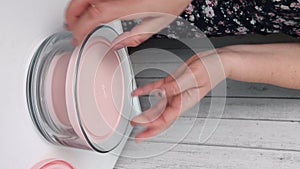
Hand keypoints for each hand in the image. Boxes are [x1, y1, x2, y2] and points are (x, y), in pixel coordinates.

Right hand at [65, 0, 190, 45]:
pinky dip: (87, 1)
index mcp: (128, 5)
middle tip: (70, 28)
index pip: (94, 15)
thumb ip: (136, 36)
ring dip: (77, 6)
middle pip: (82, 0)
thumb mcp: (159, 22)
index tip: (77, 38)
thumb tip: (117, 45)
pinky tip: (90, 7)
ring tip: (77, 19)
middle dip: (71, 15)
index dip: (81, 28)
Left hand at [131, 49, 228, 141]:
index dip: (150, 124)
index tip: (139, 126)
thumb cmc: (213, 70)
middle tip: (135, 131)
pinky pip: (156, 88)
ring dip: (145, 114)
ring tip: (135, 120)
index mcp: (184, 102)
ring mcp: (174, 92)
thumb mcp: (193, 77)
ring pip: (157, 106)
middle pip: (160, 117)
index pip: (165, 118)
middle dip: (147, 126)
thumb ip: (175, 85)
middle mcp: (178, 99)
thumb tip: (160, 91)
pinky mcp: (172, 82)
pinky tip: (137, 92)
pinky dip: (145, 90)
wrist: (217, 61)